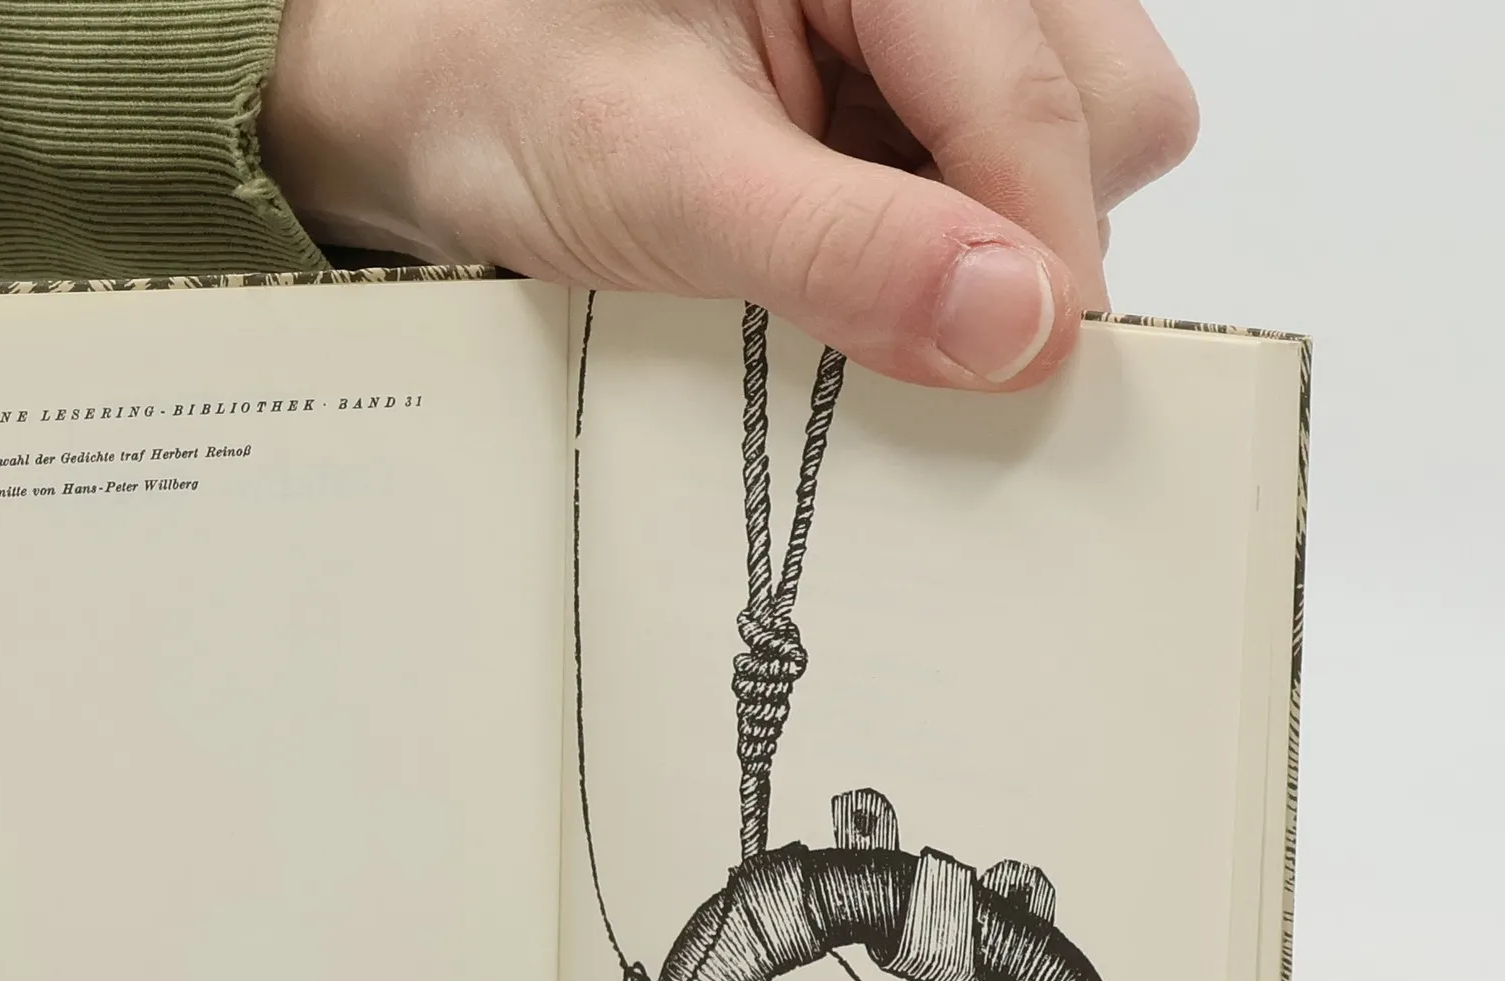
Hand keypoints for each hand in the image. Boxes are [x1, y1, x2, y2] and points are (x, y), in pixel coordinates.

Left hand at [264, 0, 1195, 389]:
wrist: (436, 88)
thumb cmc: (511, 91)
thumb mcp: (660, 178)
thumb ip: (841, 250)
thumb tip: (1015, 324)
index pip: (1049, 100)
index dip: (1035, 263)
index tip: (999, 383)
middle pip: (1105, 110)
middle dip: (1022, 241)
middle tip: (885, 311)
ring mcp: (938, 17)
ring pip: (1076, 143)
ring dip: (986, 246)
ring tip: (840, 262)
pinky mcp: (916, 73)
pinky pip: (1000, 172)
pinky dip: (946, 244)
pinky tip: (851, 251)